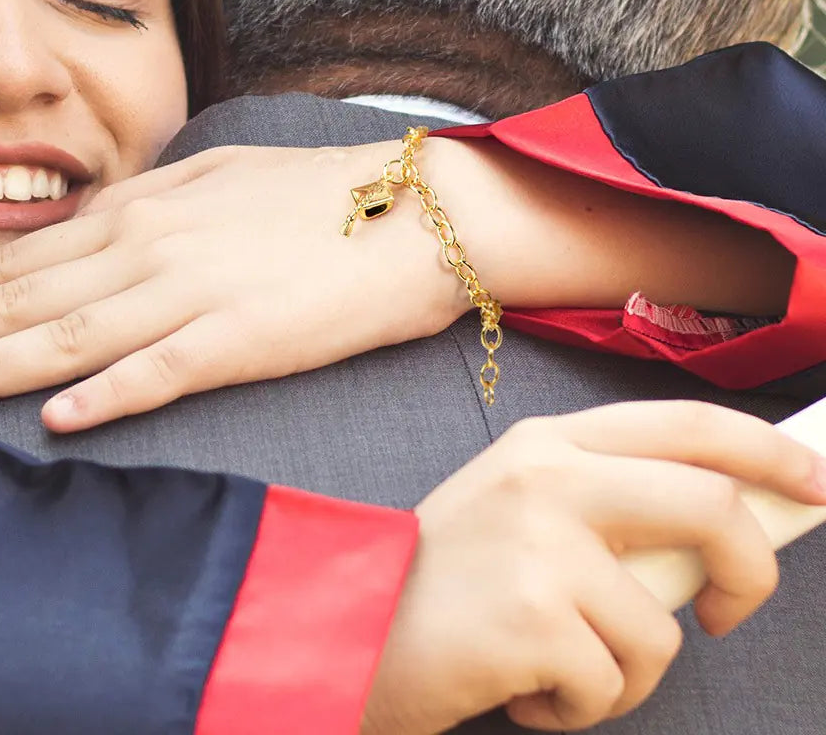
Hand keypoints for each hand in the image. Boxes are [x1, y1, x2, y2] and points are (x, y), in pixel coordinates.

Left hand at [0, 132, 792, 430]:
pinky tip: (61, 421)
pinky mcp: (249, 335)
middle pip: (26, 295)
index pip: (25, 255)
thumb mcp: (219, 177)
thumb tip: (94, 228)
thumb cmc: (321, 196)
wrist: (422, 211)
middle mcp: (155, 245)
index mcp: (148, 207)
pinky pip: (164, 370)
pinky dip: (109, 394)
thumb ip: (150, 203)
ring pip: (72, 332)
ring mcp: (198, 290)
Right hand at [362, 401, 825, 733]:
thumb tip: (726, 526)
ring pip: (663, 627)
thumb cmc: (447, 576)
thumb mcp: (522, 507)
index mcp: (548, 442)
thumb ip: (610, 504)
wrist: (351, 625)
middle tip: (729, 614)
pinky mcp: (532, 617)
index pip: (684, 423)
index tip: (813, 483)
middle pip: (711, 504)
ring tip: (560, 666)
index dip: (766, 450)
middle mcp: (547, 477)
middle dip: (750, 571)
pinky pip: (612, 684)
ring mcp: (539, 543)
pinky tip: (524, 688)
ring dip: (628, 672)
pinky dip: (580, 707)